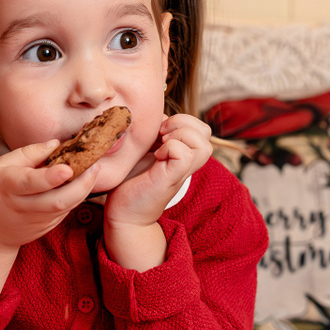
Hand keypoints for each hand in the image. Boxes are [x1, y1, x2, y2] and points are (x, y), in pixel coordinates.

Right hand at [0, 139, 103, 254]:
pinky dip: (76, 197)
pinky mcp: (45, 228)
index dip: (51, 177)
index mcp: (8, 186)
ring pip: (66, 206)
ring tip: (94, 170)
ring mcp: (36, 220)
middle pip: (58, 199)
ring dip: (84, 189)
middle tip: (96, 165)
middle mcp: (24, 206)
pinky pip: (65, 211)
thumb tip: (55, 143)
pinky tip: (82, 183)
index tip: (67, 168)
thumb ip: (27, 154)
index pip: (32, 183)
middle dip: (81, 183)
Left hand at [104, 113, 211, 229]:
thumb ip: (156, 133)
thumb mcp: (144, 149)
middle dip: (183, 122)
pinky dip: (171, 148)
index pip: (200, 128)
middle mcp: (186, 162)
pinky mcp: (171, 178)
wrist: (123, 213)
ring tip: (160, 144)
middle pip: (206, 133)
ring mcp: (180, 171)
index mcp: (182, 153)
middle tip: (161, 134)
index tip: (159, 130)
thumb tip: (161, 116)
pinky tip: (157, 156)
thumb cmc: (130, 181)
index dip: (183, 120)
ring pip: (204, 144)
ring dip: (180, 135)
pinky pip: (185, 154)